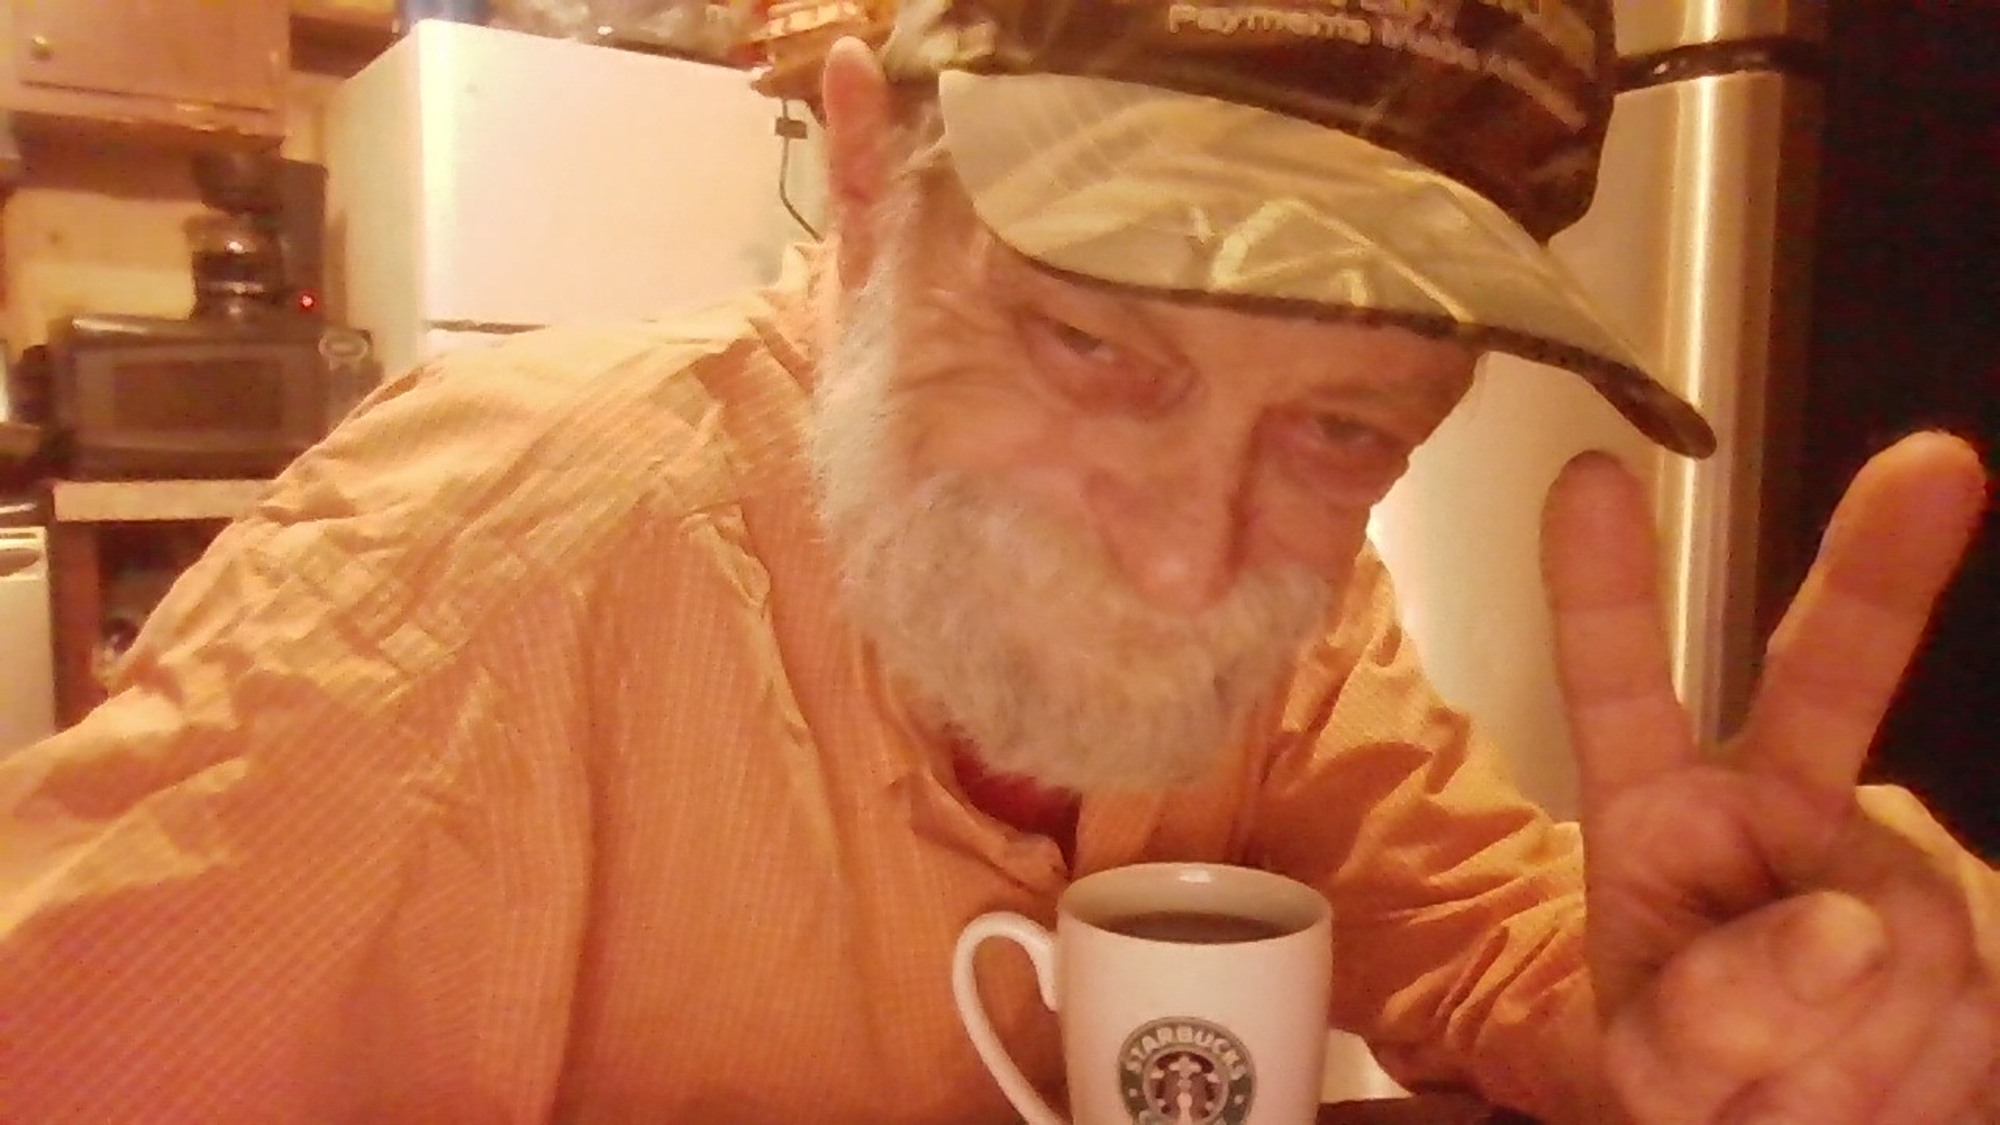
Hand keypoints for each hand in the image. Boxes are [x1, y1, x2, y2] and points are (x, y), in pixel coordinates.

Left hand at [1541, 431, 1997, 1122]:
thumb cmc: (1697, 1083)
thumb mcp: (1655, 1073)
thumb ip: (1712, 1013)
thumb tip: (1846, 921)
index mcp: (1662, 815)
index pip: (1619, 692)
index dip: (1602, 592)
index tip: (1584, 478)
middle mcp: (1785, 804)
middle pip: (1827, 679)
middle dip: (1880, 571)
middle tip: (1937, 463)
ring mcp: (1902, 860)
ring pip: (1914, 939)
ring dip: (1871, 1060)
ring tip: (1832, 1101)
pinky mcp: (1993, 922)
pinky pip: (1995, 987)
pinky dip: (1951, 1073)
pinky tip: (1924, 1088)